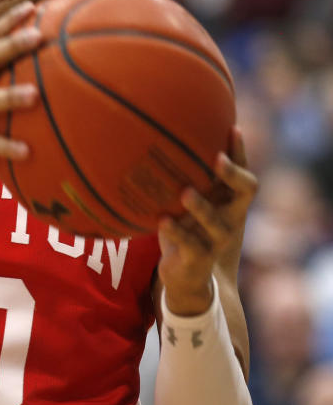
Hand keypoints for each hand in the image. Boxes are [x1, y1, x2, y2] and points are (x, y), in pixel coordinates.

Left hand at [157, 127, 256, 315]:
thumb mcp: (185, 202)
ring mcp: (216, 239)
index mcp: (228, 201)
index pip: (242, 173)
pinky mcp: (198, 257)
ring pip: (218, 222)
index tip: (232, 128)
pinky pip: (190, 244)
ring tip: (185, 192)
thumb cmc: (185, 228)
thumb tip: (158, 140)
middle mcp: (230, 217)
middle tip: (216, 159)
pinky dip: (175, 231)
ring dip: (202, 206)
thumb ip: (181, 179)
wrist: (185, 275)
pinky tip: (161, 220)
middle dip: (233, 175)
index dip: (241, 153)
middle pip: (246, 193)